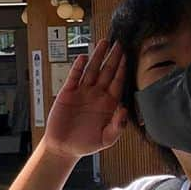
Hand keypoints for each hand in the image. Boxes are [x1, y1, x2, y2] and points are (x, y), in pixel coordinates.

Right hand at [44, 41, 127, 159]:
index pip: (117, 82)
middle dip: (112, 57)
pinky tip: (82, 57)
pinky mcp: (68, 93)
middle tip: (118, 43)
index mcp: (108, 103)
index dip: (122, 69)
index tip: (127, 56)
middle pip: (106, 71)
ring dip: (97, 56)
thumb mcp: (106, 139)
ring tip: (103, 43)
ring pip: (91, 70)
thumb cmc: (86, 143)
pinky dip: (78, 67)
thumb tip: (124, 110)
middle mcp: (96, 95)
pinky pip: (74, 77)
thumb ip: (117, 126)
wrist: (63, 147)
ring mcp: (82, 92)